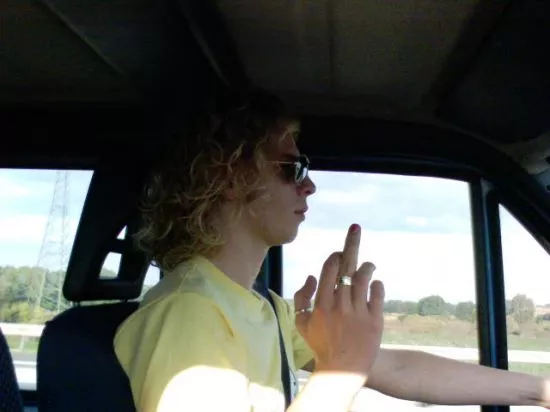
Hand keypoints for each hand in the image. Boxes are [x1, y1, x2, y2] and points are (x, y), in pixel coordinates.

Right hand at [294, 224, 384, 377]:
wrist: (342, 369)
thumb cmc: (320, 344)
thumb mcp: (302, 322)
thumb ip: (302, 296)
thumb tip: (312, 275)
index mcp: (321, 303)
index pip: (329, 269)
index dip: (335, 256)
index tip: (339, 253)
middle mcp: (340, 305)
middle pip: (346, 267)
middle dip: (350, 244)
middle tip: (355, 228)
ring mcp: (358, 312)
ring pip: (364, 277)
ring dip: (367, 265)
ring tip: (369, 264)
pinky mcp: (375, 320)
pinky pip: (377, 294)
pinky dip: (377, 285)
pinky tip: (375, 284)